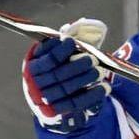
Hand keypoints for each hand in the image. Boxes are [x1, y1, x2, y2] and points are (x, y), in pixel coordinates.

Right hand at [23, 18, 111, 133]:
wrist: (49, 97)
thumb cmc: (55, 69)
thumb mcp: (52, 54)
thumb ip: (62, 43)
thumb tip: (76, 26)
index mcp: (34, 67)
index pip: (47, 59)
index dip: (59, 50)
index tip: (71, 41)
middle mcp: (37, 84)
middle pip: (59, 74)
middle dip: (77, 65)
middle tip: (93, 59)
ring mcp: (48, 100)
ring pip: (69, 89)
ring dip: (87, 79)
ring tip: (100, 72)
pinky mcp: (61, 111)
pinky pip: (78, 104)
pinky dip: (93, 96)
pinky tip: (104, 88)